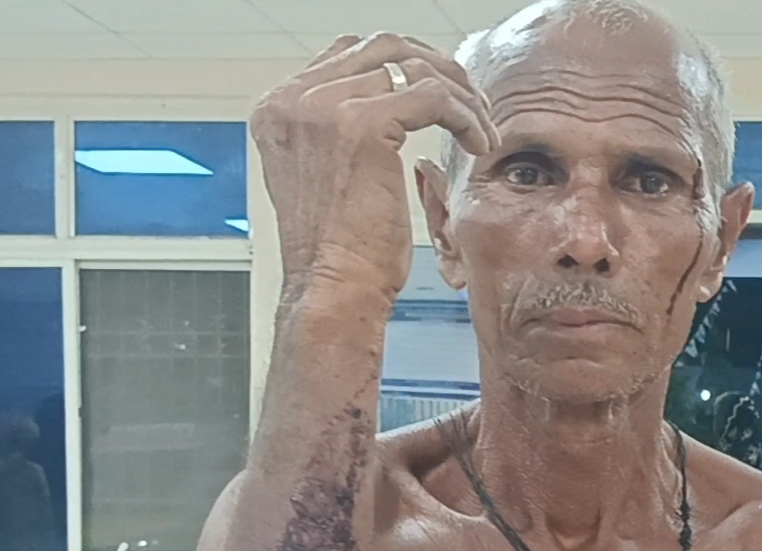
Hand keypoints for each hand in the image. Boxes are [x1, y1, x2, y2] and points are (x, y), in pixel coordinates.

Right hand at [250, 34, 498, 307]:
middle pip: (383, 47)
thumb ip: (343, 133)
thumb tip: (389, 98)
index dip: (406, 66)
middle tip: (473, 103)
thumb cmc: (340, 254)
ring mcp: (323, 108)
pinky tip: (480, 145)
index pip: (351, 54)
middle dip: (438, 68)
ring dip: (460, 94)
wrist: (332, 292)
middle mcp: (293, 101)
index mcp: (279, 109)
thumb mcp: (330, 179)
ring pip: (414, 68)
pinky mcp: (361, 125)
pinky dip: (466, 116)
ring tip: (482, 129)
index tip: (443, 94)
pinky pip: (434, 96)